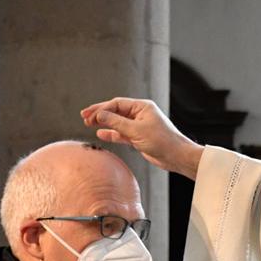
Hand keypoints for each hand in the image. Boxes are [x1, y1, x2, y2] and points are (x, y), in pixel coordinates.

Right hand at [80, 97, 204, 178]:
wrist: (176, 156)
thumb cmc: (162, 141)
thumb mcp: (136, 130)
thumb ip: (116, 122)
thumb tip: (100, 115)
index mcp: (142, 107)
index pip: (117, 104)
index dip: (101, 108)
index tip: (89, 114)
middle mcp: (140, 114)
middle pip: (115, 111)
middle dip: (100, 114)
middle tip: (84, 117)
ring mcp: (139, 126)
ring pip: (117, 123)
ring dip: (104, 123)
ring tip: (89, 124)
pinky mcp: (139, 138)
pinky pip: (121, 134)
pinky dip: (111, 134)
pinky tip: (101, 133)